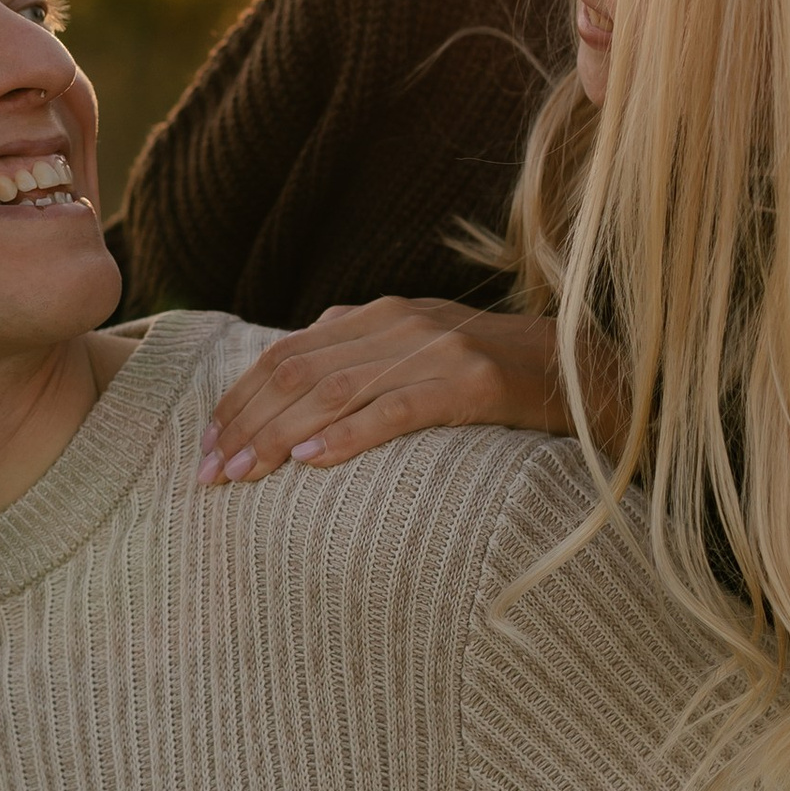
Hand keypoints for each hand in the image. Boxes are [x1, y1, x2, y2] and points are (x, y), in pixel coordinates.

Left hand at [198, 299, 572, 486]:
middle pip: (296, 372)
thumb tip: (295, 362)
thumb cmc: (495, 372)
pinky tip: (312, 463)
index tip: (204, 447)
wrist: (585, 371)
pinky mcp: (472, 384)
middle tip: (209, 474)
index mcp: (379, 315)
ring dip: (279, 436)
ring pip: (334, 391)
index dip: (237, 400)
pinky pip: (396, 410)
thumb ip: (361, 348)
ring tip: (244, 474)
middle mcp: (399, 324)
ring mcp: (436, 351)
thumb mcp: (420, 347)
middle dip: (245, 423)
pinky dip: (348, 436)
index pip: (284, 355)